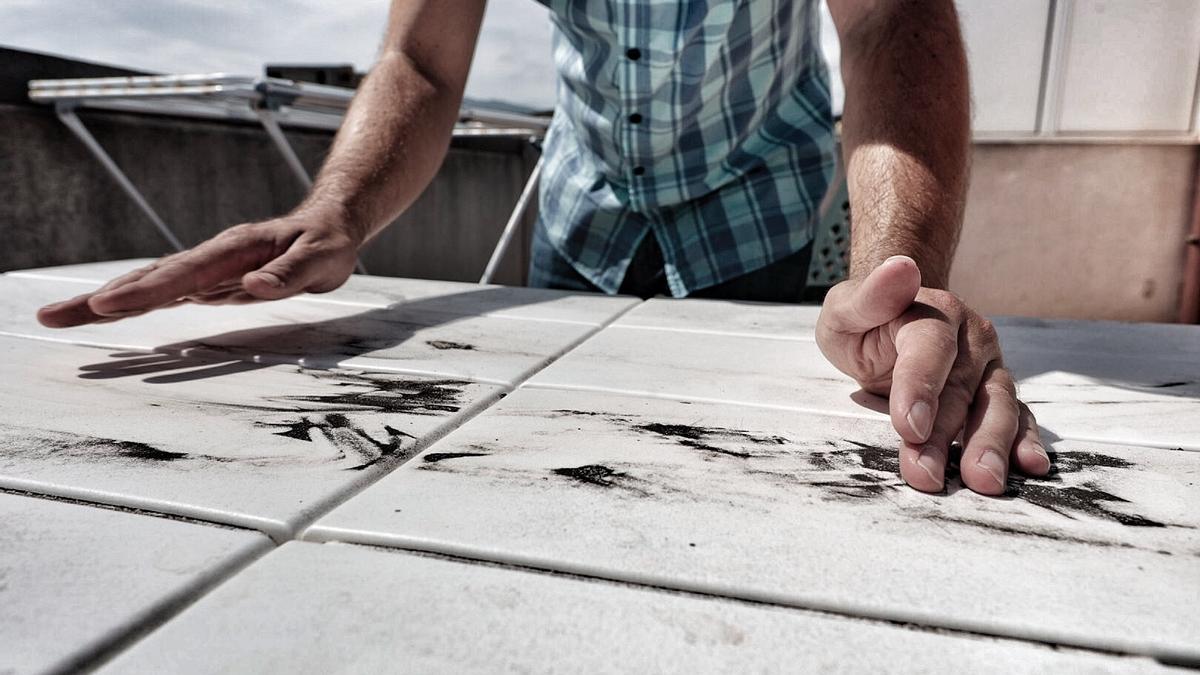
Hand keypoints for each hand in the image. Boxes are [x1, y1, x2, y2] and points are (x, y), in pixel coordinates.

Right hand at [36, 210, 360, 327]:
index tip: (106, 306)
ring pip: (148, 285)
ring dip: (103, 301)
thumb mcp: (323, 260)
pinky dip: (132, 302)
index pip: (183, 274)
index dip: (145, 291)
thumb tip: (254, 288)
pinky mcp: (209, 280)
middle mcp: (212, 256)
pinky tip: (105, 314)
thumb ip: (289, 275)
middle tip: (51, 317)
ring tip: (60, 316)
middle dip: (99, 299)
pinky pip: (164, 292)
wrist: (330, 224)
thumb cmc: (328, 243)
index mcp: (235, 250)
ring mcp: (207, 268)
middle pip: (148, 278)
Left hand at [815, 255, 1050, 494]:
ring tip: (984, 481)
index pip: (930, 349)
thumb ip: (870, 294)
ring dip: (989, 446)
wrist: (889, 324)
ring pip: (994, 406)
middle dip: (944, 436)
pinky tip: (1029, 466)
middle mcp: (971, 337)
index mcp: (934, 312)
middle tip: (928, 475)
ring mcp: (988, 367)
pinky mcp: (995, 393)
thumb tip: (901, 266)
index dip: (919, 387)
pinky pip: (1016, 417)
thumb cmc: (862, 322)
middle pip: (960, 388)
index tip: (908, 427)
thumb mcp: (847, 307)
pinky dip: (1023, 442)